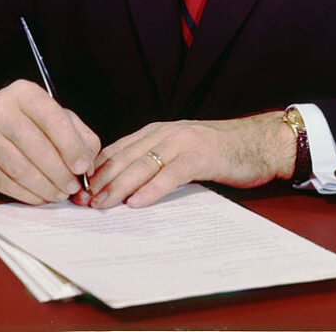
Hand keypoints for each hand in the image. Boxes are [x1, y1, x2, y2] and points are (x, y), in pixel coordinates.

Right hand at [0, 80, 100, 204]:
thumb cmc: (25, 123)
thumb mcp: (54, 118)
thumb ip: (78, 135)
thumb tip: (88, 163)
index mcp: (25, 93)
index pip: (53, 118)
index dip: (71, 146)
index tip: (83, 167)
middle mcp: (0, 108)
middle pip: (36, 147)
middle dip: (60, 172)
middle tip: (73, 187)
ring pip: (20, 168)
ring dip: (45, 187)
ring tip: (59, 194)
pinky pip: (4, 182)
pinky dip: (27, 194)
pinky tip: (40, 197)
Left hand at [74, 111, 295, 209]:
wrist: (257, 142)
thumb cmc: (217, 151)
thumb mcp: (179, 153)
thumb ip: (153, 163)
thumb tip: (122, 188)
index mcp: (157, 131)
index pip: (117, 149)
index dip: (96, 170)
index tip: (78, 189)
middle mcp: (165, 132)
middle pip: (125, 156)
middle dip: (101, 180)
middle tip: (82, 201)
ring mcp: (183, 142)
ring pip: (142, 163)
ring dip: (119, 185)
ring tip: (102, 204)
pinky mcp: (201, 156)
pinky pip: (171, 173)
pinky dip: (152, 188)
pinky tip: (138, 202)